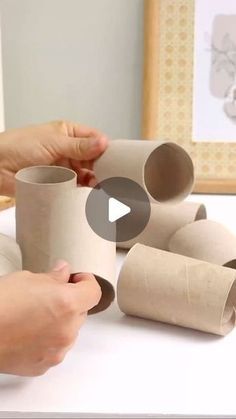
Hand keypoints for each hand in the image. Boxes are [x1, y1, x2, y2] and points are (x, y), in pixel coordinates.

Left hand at [0, 120, 107, 195]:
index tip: (117, 160)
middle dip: (103, 168)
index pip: (94, 140)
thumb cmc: (19, 146)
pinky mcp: (59, 185)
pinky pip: (76, 189)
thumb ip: (80, 145)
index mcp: (68, 133)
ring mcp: (64, 168)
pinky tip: (90, 195)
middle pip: (94, 159)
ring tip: (102, 188)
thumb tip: (103, 143)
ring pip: (87, 175)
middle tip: (112, 177)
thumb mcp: (53, 142)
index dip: (106, 149)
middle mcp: (68, 151)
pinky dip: (83, 192)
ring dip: (94, 181)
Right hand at [0, 261, 100, 375]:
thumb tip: (63, 273)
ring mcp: (57, 350)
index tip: (76, 279)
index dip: (85, 282)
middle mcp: (67, 329)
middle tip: (49, 295)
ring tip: (35, 315)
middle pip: (81, 312)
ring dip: (60, 322)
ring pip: (69, 331)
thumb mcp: (26, 279)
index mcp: (67, 303)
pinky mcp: (44, 365)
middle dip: (70, 301)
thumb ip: (53, 277)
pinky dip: (49, 339)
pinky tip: (29, 331)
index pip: (93, 292)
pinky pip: (56, 348)